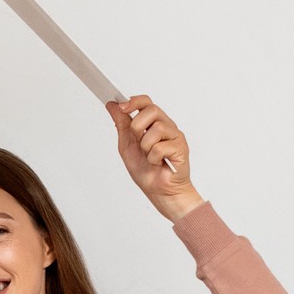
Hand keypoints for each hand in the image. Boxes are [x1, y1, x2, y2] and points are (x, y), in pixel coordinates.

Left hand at [108, 95, 202, 220]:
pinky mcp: (181, 148)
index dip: (134, 101)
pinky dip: (153, 158)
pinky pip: (161, 147)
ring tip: (149, 157)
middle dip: (138, 126)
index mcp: (153, 124)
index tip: (121, 106)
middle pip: (152, 110)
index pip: (146, 102)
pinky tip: (158, 163)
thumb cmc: (147, 171)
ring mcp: (175, 136)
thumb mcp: (127, 146)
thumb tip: (112, 105)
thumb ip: (122, 125)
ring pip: (157, 128)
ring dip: (146, 146)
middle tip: (137, 141)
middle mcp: (166, 126)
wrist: (159, 192)